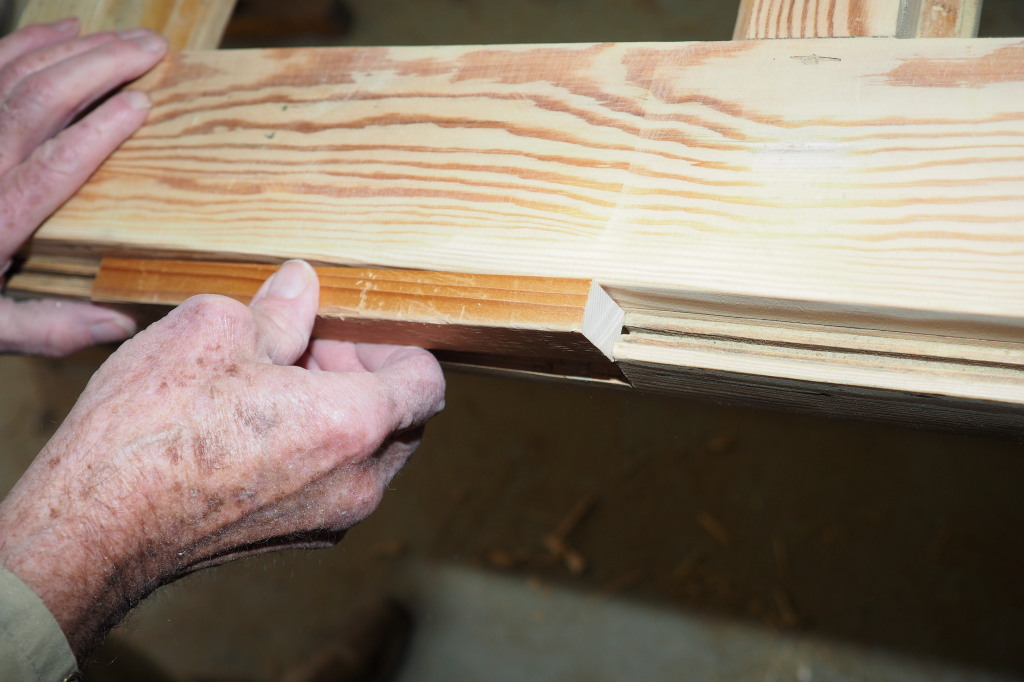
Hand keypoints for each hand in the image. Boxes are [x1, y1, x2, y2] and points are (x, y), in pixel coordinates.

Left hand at [0, 19, 166, 354]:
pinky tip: (65, 29)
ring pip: (17, 74)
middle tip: (153, 49)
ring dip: (76, 49)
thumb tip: (121, 323)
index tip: (142, 104)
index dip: (98, 130)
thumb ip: (46, 327)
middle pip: (39, 102)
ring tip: (128, 38)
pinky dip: (28, 41)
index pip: (52, 165)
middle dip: (101, 67)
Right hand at [0, 260, 445, 656]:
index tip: (351, 329)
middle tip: (308, 346)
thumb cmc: (152, 430)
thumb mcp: (215, 332)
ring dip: (341, 411)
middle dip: (366, 374)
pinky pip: (334, 482)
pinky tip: (258, 424)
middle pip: (403, 419)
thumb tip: (301, 286)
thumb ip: (280, 308)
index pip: (427, 381)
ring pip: (368, 453)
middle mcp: (357, 482)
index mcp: (353, 425)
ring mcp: (329, 519)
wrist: (94, 526)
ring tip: (274, 380)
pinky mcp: (296, 538)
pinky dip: (318, 447)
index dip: (397, 344)